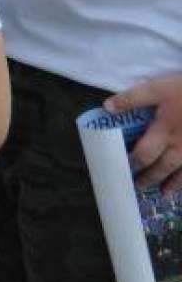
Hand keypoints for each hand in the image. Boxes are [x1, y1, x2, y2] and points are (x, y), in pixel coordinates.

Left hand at [106, 74, 181, 192]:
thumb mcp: (156, 89)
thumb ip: (131, 99)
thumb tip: (107, 108)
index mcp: (164, 132)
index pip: (143, 154)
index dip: (133, 163)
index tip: (125, 168)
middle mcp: (180, 146)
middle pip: (163, 167)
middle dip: (150, 177)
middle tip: (140, 186)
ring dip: (173, 183)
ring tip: (164, 192)